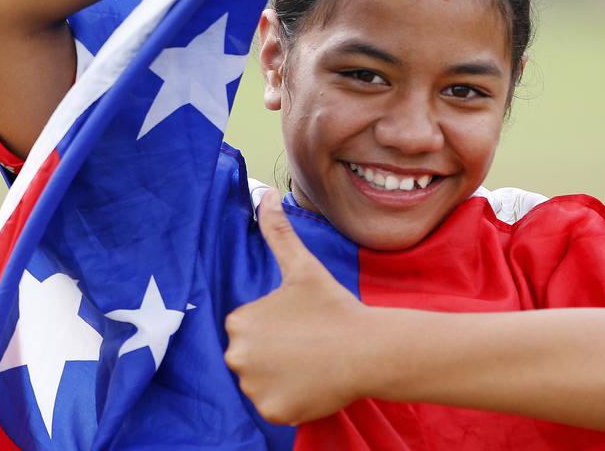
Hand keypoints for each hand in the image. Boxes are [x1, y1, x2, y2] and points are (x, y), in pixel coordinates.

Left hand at [223, 190, 373, 424]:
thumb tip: (264, 194)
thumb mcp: (301, 266)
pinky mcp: (271, 411)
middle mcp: (237, 354)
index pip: (248, 328)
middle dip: (273, 354)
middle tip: (306, 347)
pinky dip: (289, 400)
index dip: (275, 328)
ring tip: (310, 364)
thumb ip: (278, 232)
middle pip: (250, 357)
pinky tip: (310, 384)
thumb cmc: (333, 306)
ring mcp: (253, 387)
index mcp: (239, 320)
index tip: (299, 326)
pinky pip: (273, 406)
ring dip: (280, 377)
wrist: (367, 349)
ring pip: (260, 383)